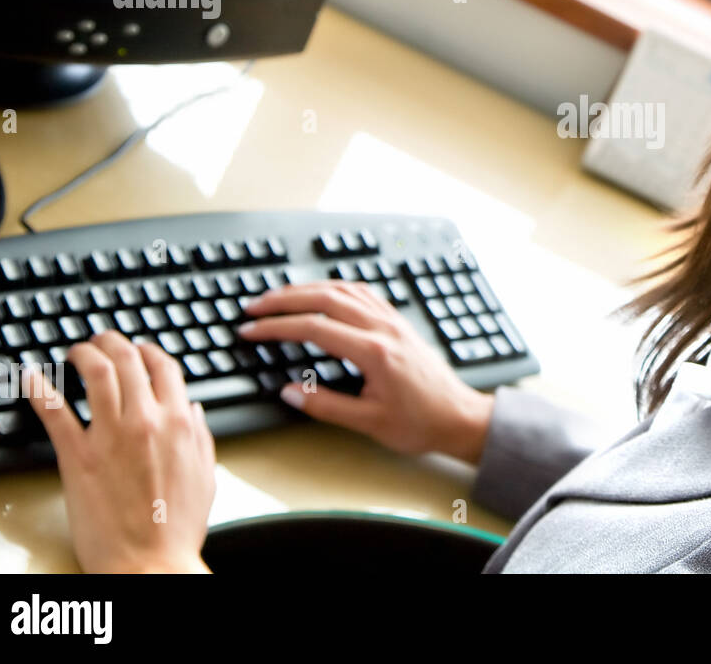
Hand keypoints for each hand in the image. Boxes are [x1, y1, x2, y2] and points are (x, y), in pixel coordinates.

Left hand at [24, 331, 215, 572]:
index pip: (164, 366)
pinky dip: (42, 387)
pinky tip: (35, 376)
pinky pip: (55, 412)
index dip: (149, 350)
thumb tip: (194, 412)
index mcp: (179, 423)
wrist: (149, 562)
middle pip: (128, 360)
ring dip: (83, 353)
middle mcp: (145, 421)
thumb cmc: (176, 528)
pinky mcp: (78, 456)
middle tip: (102, 341)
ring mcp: (110, 436)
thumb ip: (201, 438)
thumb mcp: (206, 476)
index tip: (140, 349)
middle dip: (113, 342)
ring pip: (95, 374)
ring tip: (75, 351)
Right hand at [237, 281, 494, 462]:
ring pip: (344, 290)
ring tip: (279, 297)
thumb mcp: (368, 422)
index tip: (252, 330)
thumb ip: (325, 406)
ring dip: (308, 289)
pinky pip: (363, 293)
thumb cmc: (420, 422)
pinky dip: (336, 288)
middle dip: (285, 299)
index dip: (277, 327)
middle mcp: (383, 329)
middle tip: (255, 307)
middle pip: (325, 298)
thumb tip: (290, 392)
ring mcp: (393, 322)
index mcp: (374, 352)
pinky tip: (322, 293)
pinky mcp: (398, 323)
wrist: (458, 416)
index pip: (314, 328)